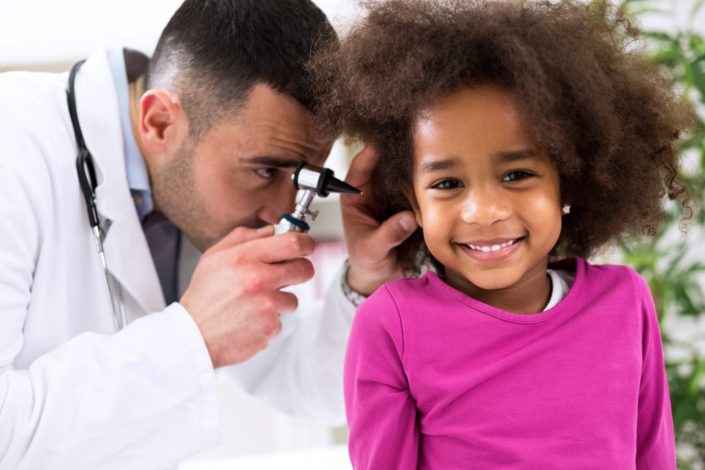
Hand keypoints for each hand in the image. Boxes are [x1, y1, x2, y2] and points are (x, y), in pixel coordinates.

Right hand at [180, 226, 314, 367]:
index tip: (305, 245)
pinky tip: (250, 318)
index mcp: (245, 258)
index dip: (305, 242)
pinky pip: (281, 319)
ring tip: (256, 302)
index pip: (293, 242)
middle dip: (299, 270)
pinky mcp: (270, 326)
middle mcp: (258, 279)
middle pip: (304, 269)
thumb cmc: (204, 296)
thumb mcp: (214, 257)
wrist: (194, 336)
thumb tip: (270, 231)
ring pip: (293, 298)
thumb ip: (242, 237)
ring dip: (280, 300)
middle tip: (287, 273)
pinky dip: (269, 320)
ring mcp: (266, 305)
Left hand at [342, 146, 417, 295]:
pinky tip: (436, 173)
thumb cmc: (367, 261)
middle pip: (382, 163)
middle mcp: (372, 191)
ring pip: (400, 171)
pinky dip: (424, 180)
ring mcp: (390, 194)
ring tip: (427, 152)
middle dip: (395, 152)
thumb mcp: (373, 250)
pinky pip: (415, 185)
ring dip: (412, 164)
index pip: (358, 169)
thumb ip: (389, 234)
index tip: (382, 144)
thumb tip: (408, 219)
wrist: (380, 275)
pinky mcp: (407, 201)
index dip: (369, 155)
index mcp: (354, 198)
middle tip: (411, 141)